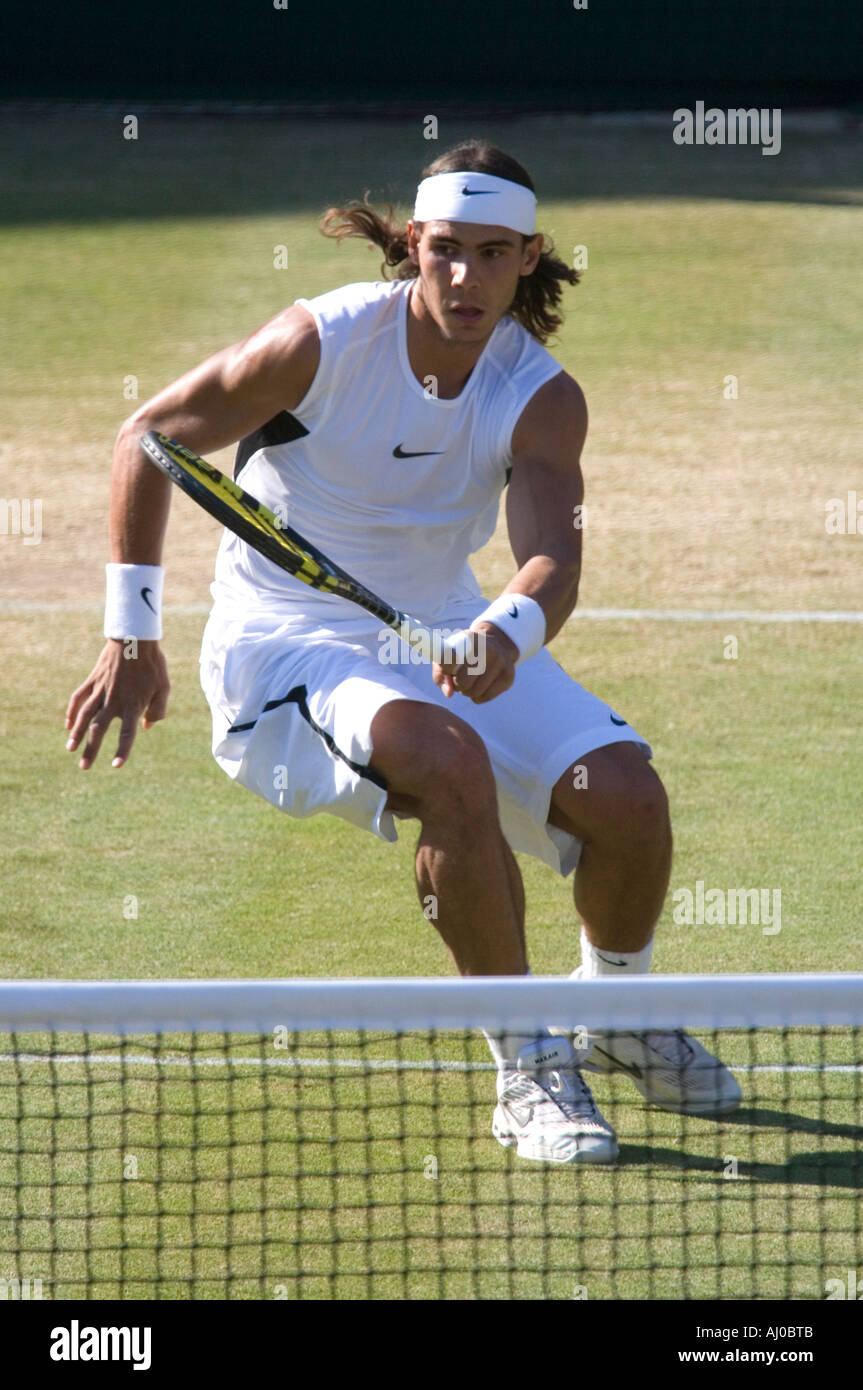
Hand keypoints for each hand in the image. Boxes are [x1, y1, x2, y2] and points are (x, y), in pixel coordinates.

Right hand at [65, 639, 170, 768]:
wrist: (135, 639)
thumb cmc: (153, 665)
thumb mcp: (164, 688)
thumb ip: (158, 710)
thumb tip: (147, 726)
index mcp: (133, 705)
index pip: (127, 733)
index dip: (122, 750)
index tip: (116, 765)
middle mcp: (114, 701)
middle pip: (99, 729)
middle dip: (90, 750)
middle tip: (83, 767)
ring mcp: (100, 690)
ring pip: (85, 716)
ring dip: (76, 734)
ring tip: (70, 748)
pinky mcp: (93, 680)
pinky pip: (79, 698)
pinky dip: (72, 711)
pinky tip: (68, 724)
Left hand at [432, 623, 517, 703]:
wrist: (496, 644)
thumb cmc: (465, 653)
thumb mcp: (449, 655)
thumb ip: (441, 674)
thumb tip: (449, 693)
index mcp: (469, 638)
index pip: (450, 658)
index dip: (445, 668)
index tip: (446, 669)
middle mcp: (487, 648)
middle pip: (462, 682)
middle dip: (457, 685)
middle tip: (458, 679)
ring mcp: (500, 662)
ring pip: (474, 692)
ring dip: (467, 692)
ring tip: (469, 682)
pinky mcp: (508, 676)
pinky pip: (485, 697)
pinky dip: (478, 696)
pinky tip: (479, 686)